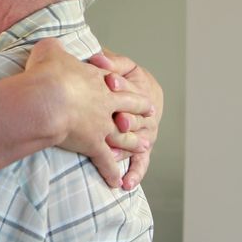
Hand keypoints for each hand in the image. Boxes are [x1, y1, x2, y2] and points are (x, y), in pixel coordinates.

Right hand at [25, 39, 153, 188]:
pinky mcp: (95, 145)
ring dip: (134, 142)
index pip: (119, 84)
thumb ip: (53, 48)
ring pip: (125, 136)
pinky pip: (107, 162)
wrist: (47, 97)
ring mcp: (104, 125)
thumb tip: (50, 44)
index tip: (138, 92)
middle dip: (141, 112)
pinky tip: (118, 182)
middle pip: (130, 108)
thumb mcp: (48, 50)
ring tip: (144, 146)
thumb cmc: (46, 72)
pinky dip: (112, 173)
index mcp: (99, 80)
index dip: (128, 88)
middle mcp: (107, 103)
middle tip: (151, 115)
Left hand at [90, 48, 163, 189]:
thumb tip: (97, 58)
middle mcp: (144, 113)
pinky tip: (125, 183)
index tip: (108, 79)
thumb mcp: (121, 67)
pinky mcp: (142, 149)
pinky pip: (141, 163)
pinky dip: (135, 173)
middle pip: (134, 114)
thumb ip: (111, 62)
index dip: (119, 81)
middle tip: (118, 120)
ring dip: (126, 144)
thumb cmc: (122, 79)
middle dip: (126, 116)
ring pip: (136, 139)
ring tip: (114, 152)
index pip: (130, 84)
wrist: (137, 97)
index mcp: (140, 89)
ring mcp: (144, 133)